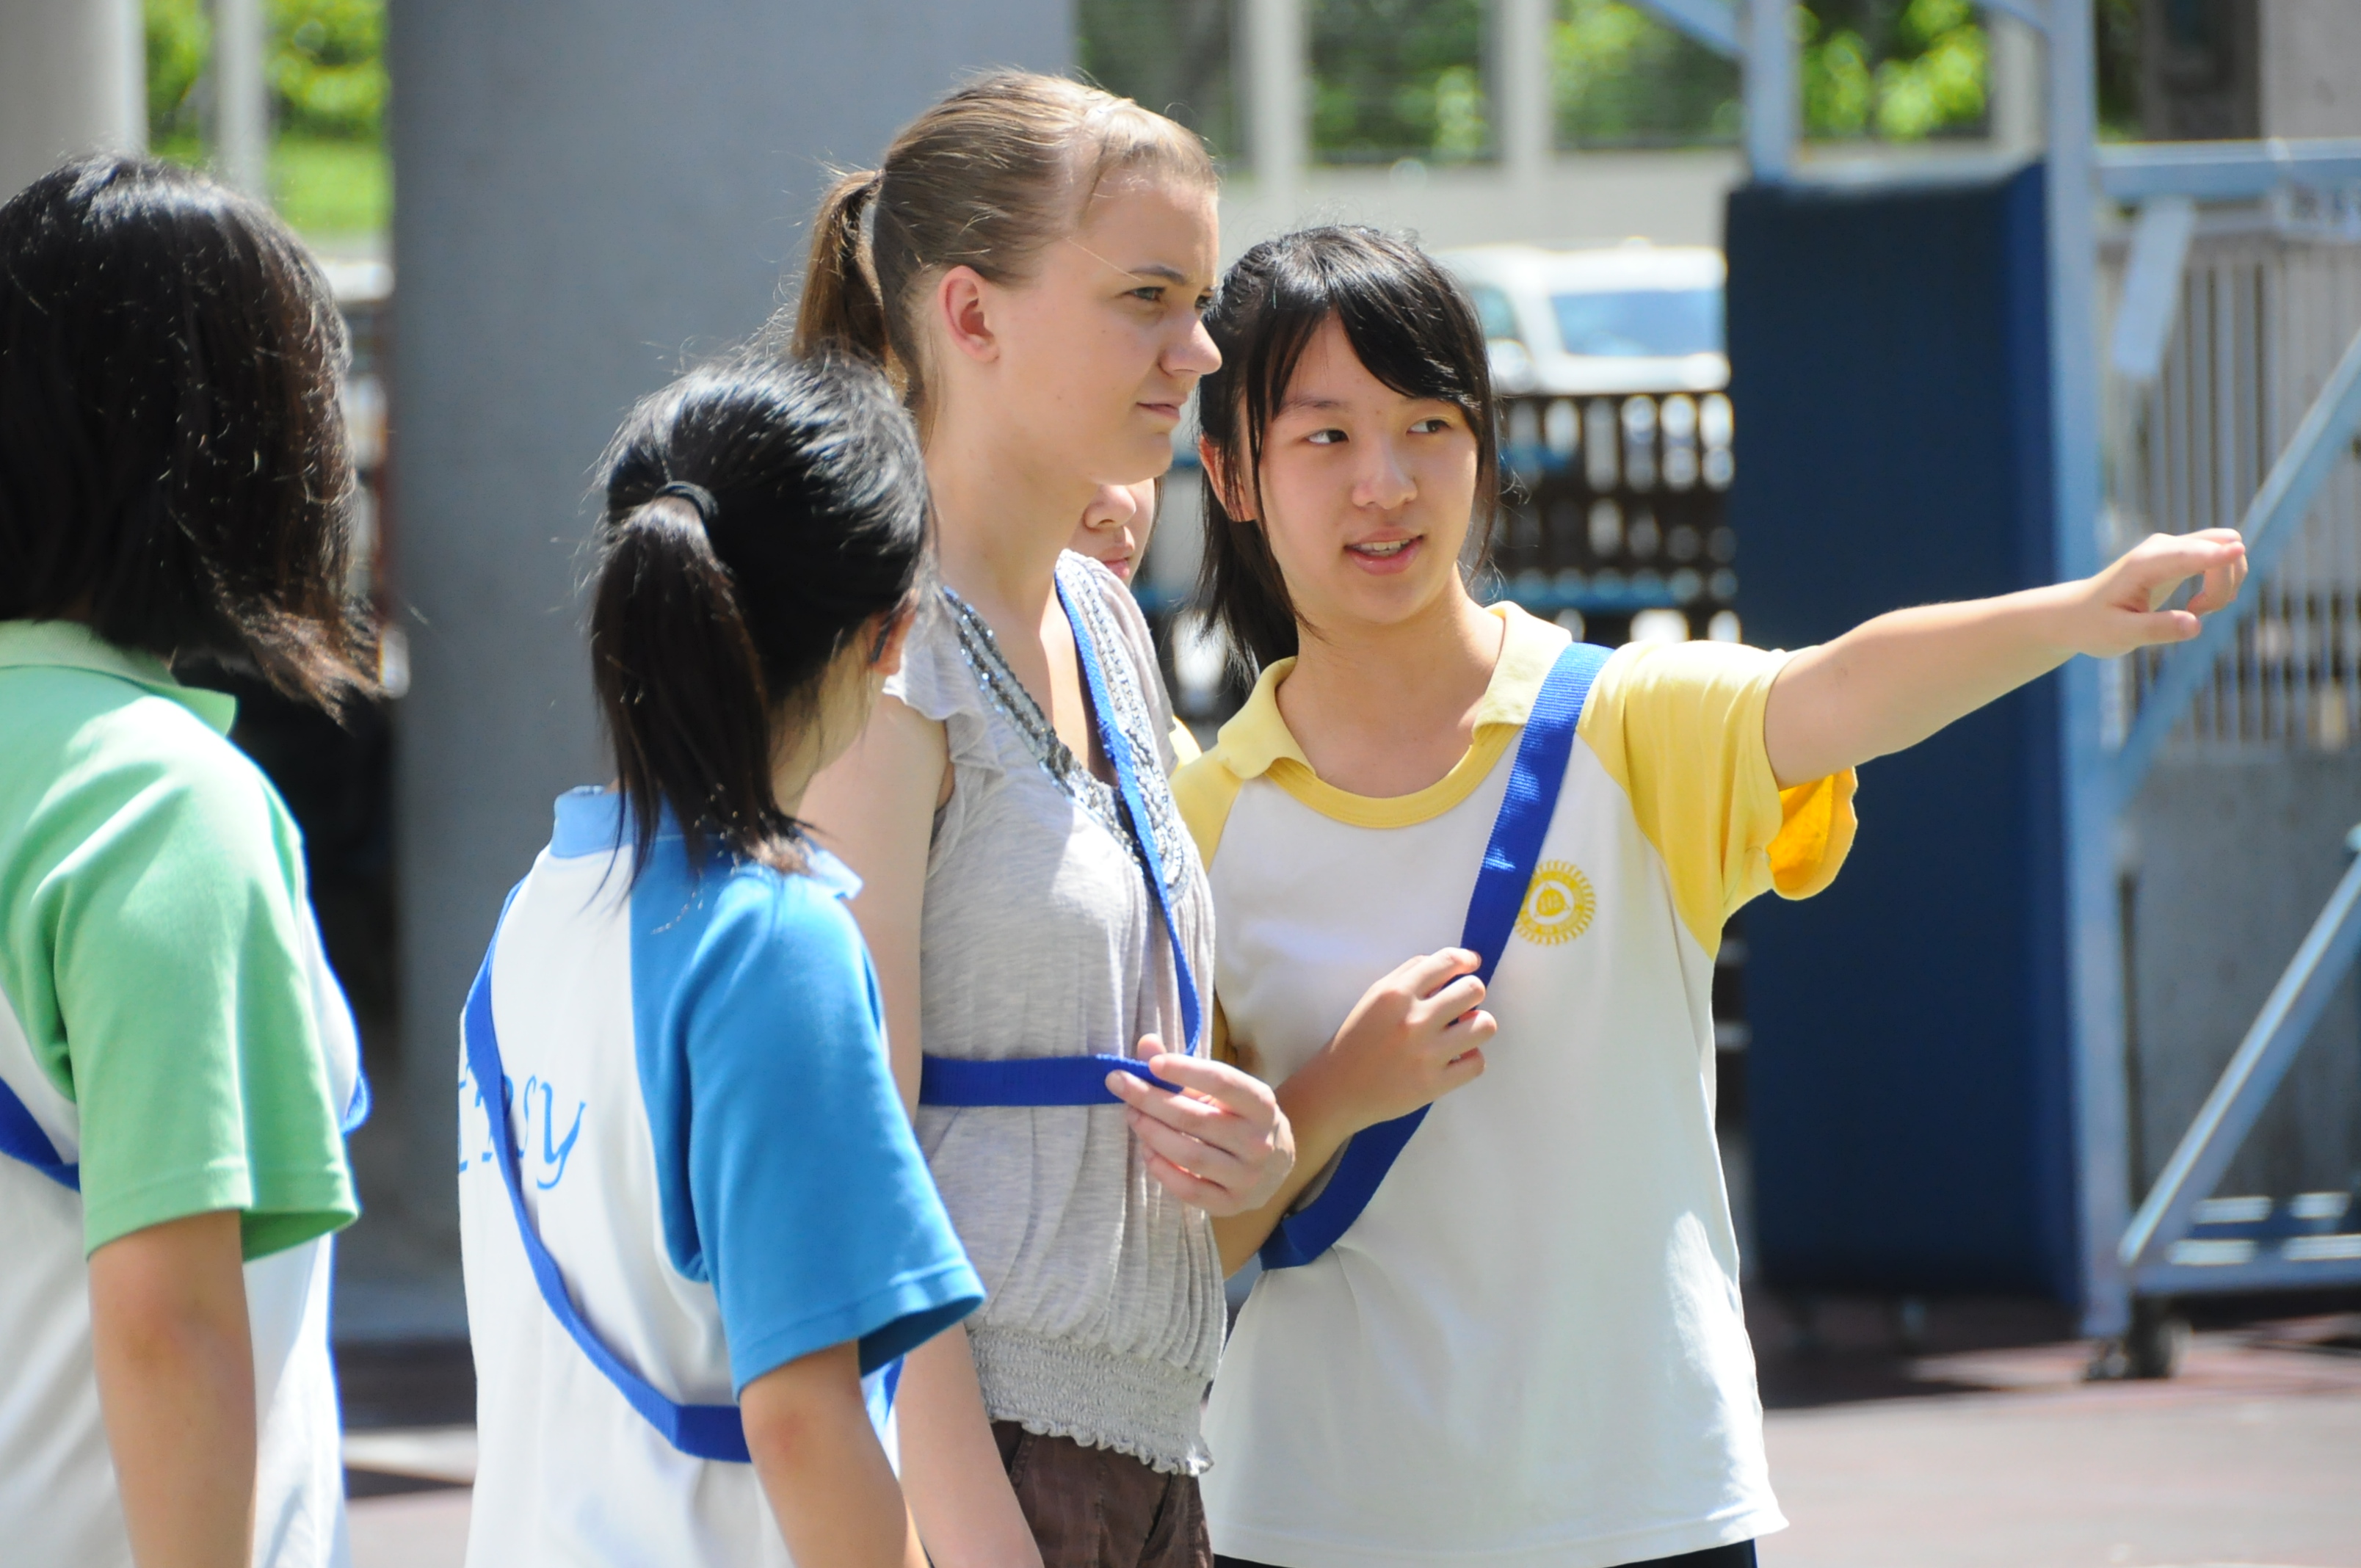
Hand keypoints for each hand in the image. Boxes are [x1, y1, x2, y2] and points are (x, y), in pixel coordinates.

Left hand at [1107, 1046, 1293, 1215]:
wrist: (1276, 1163)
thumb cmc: (1240, 1117)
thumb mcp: (1222, 1089)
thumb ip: (1184, 1068)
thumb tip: (1145, 1045)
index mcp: (1262, 1104)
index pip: (1223, 1082)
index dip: (1185, 1070)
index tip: (1152, 1063)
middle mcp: (1259, 1141)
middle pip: (1196, 1119)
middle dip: (1151, 1100)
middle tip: (1120, 1084)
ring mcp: (1247, 1177)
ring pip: (1190, 1155)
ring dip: (1152, 1133)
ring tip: (1132, 1115)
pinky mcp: (1232, 1205)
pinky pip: (1190, 1190)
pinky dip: (1162, 1170)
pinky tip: (1146, 1151)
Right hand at [1299, 948, 1493, 1132]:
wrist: (1338, 1089)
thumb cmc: (1357, 1038)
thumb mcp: (1374, 996)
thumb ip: (1408, 975)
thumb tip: (1450, 964)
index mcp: (1396, 994)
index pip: (1446, 962)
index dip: (1465, 960)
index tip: (1470, 964)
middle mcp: (1414, 1020)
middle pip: (1473, 990)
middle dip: (1472, 993)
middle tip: (1461, 1005)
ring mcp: (1427, 1054)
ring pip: (1485, 1025)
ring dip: (1478, 1024)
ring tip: (1463, 1031)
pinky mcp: (1435, 1084)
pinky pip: (1477, 1063)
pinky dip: (1471, 1058)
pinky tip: (1457, 1057)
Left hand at [2066, 528, 2246, 657]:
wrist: (2076, 615)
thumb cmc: (2094, 626)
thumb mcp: (2120, 635)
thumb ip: (2157, 629)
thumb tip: (2195, 624)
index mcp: (2145, 563)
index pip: (2192, 551)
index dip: (2219, 555)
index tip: (2239, 552)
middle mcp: (2162, 547)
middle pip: (2222, 544)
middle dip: (2225, 582)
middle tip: (2198, 613)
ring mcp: (2174, 547)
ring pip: (2226, 549)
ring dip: (2225, 585)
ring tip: (2194, 613)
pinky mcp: (2181, 556)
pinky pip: (2220, 558)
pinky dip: (2221, 584)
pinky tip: (2195, 608)